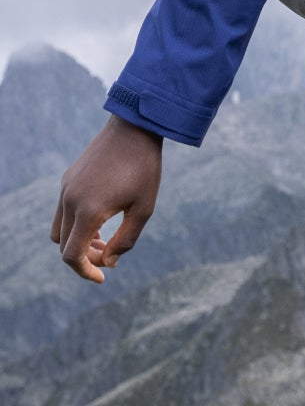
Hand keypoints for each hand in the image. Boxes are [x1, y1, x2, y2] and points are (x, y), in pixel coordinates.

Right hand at [51, 116, 162, 282]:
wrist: (134, 128)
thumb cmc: (144, 169)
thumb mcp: (144, 208)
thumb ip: (125, 239)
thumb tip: (108, 261)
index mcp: (88, 211)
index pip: (72, 255)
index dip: (85, 271)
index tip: (102, 277)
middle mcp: (70, 200)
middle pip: (63, 245)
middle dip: (83, 257)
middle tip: (108, 256)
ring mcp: (65, 189)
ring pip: (58, 230)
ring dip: (76, 241)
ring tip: (103, 239)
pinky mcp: (67, 180)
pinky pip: (62, 211)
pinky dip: (75, 224)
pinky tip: (99, 219)